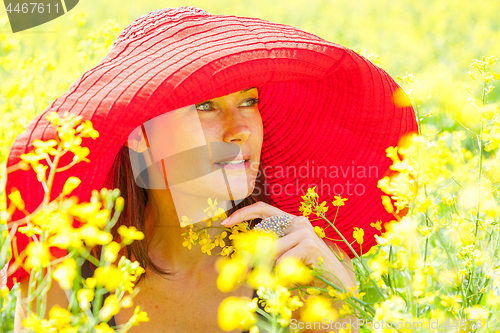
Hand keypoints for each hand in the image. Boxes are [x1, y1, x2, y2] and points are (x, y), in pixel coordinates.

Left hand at [221, 201, 355, 290]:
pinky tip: (289, 279)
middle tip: (237, 272)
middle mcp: (298, 222)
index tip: (225, 222)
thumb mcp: (287, 255)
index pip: (262, 209)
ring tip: (268, 281)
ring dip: (265, 269)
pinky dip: (280, 274)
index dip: (242, 213)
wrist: (339, 281)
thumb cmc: (310, 269)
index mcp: (292, 221)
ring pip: (270, 250)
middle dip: (247, 255)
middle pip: (261, 233)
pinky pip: (281, 261)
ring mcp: (304, 232)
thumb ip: (271, 248)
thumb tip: (242, 253)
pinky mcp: (309, 245)